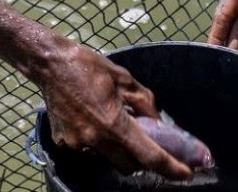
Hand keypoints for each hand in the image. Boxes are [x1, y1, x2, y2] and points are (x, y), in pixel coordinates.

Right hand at [38, 45, 191, 179]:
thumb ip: (145, 103)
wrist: (50, 65)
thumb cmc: (89, 66)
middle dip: (143, 160)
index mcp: (113, 123)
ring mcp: (78, 144)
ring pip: (109, 159)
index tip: (187, 172)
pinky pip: (90, 151)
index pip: (149, 155)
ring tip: (116, 127)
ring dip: (120, 150)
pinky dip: (98, 142)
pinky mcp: (64, 143)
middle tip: (148, 145)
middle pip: (130, 165)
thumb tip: (159, 122)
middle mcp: (96, 139)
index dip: (171, 167)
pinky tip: (93, 123)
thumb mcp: (124, 79)